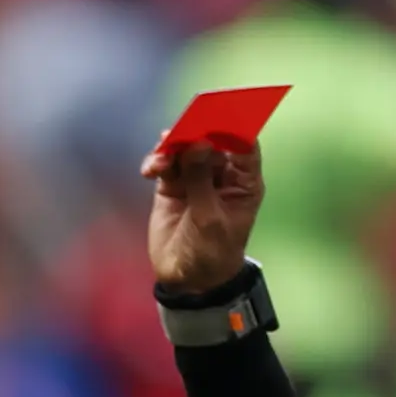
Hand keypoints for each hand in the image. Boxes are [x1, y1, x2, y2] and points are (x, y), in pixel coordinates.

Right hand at [144, 133, 261, 295]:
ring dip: (172, 148)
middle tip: (179, 130)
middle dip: (194, 132)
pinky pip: (165, 164)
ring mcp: (196, 178)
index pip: (243, 143)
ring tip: (161, 160)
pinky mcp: (172, 186)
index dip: (231, 125)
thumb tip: (196, 142)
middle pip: (210, 139)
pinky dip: (158, 162)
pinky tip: (151, 169)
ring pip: (184, 148)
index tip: (215, 116)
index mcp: (244, 181)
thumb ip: (201, 179)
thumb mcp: (209, 218)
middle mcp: (221, 174)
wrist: (188, 281)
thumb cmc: (211, 253)